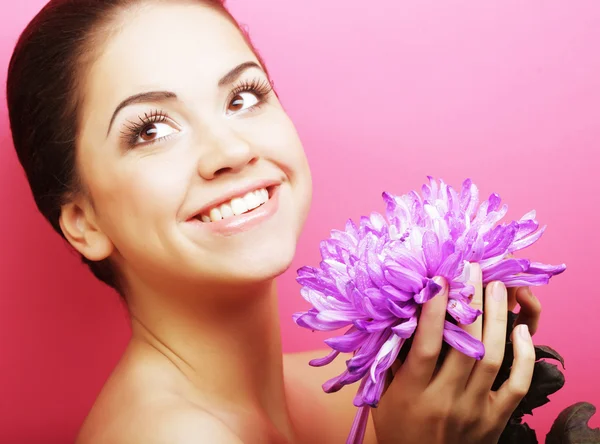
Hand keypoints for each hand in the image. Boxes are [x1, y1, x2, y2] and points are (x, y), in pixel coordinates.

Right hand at [372, 263, 535, 443]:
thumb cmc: (398, 430)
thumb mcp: (384, 396)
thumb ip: (393, 360)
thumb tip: (400, 317)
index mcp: (412, 393)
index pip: (425, 344)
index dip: (433, 309)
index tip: (439, 279)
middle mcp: (445, 400)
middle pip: (464, 344)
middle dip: (471, 301)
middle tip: (472, 269)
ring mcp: (474, 410)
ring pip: (492, 357)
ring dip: (497, 317)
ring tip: (497, 286)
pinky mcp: (495, 419)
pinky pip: (516, 385)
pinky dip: (524, 357)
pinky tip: (521, 330)